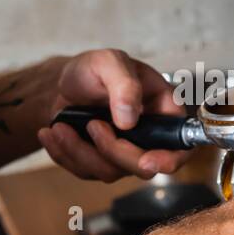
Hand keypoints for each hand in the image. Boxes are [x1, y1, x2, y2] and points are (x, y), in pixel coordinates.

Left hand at [38, 49, 189, 181]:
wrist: (67, 83)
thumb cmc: (95, 69)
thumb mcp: (109, 62)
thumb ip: (124, 84)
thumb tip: (129, 119)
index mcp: (163, 111)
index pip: (180, 145)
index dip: (169, 160)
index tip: (146, 161)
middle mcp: (150, 137)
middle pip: (144, 166)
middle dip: (113, 150)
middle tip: (93, 124)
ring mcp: (126, 152)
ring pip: (110, 172)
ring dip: (81, 151)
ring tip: (61, 125)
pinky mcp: (101, 161)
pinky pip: (85, 172)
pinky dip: (65, 155)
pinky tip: (52, 134)